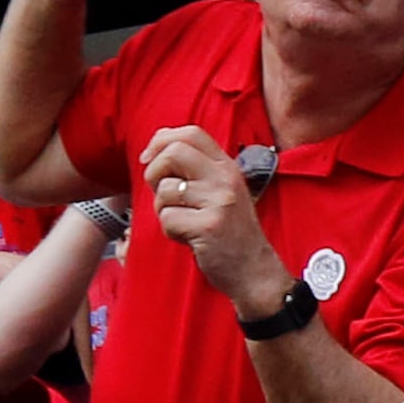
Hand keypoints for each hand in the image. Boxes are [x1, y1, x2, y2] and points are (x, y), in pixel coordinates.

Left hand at [142, 127, 288, 309]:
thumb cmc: (229, 231)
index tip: (150, 159)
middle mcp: (226, 178)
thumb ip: (195, 167)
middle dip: (154, 173)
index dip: (161, 141)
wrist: (254, 269)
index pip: (191, 133)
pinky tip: (189, 237)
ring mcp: (220, 201)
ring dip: (163, 210)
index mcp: (227, 166)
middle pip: (173, 153)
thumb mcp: (220, 190)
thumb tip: (156, 144)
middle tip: (162, 195)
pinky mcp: (210, 226)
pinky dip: (171, 231)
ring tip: (184, 221)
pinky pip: (168, 219)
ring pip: (165, 191)